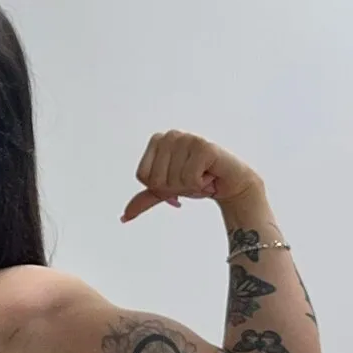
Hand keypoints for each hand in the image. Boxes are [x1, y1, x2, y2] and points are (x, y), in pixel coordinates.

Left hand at [121, 130, 263, 222]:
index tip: (177, 181)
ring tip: (201, 177)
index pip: (143, 176)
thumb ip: (145, 199)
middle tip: (191, 180)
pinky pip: (189, 179)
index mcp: (157, 141)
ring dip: (189, 187)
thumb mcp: (166, 191)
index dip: (160, 187)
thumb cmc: (197, 181)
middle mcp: (171, 135)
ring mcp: (187, 138)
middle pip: (156, 180)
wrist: (228, 184)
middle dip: (174, 188)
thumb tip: (124, 217)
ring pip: (172, 181)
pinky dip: (200, 185)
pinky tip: (209, 175)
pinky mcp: (203, 147)